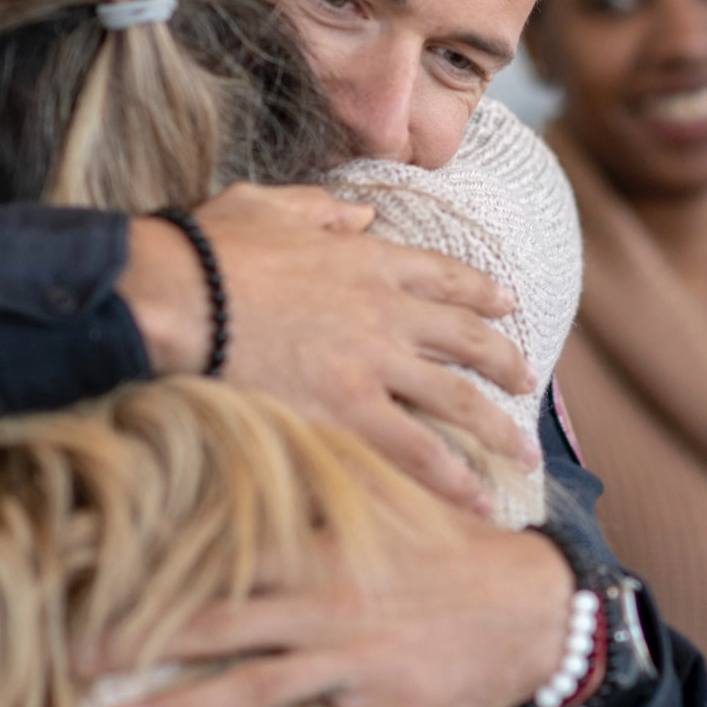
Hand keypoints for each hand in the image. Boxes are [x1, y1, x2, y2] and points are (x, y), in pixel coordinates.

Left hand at [102, 516, 573, 706]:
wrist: (539, 608)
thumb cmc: (462, 554)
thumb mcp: (402, 503)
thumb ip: (338, 475)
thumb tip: (282, 433)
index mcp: (327, 553)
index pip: (225, 554)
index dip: (156, 560)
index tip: (91, 565)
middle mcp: (331, 607)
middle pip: (221, 625)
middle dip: (141, 641)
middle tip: (71, 655)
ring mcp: (358, 665)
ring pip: (257, 689)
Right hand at [117, 183, 539, 510]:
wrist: (178, 295)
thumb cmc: (209, 250)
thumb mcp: (271, 206)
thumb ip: (324, 210)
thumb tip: (362, 212)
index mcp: (369, 260)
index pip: (444, 276)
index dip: (480, 292)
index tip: (506, 303)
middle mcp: (387, 312)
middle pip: (468, 339)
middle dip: (506, 362)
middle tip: (528, 380)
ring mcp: (373, 364)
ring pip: (459, 401)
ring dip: (500, 431)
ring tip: (526, 456)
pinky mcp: (349, 411)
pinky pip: (417, 452)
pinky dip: (454, 479)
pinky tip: (479, 500)